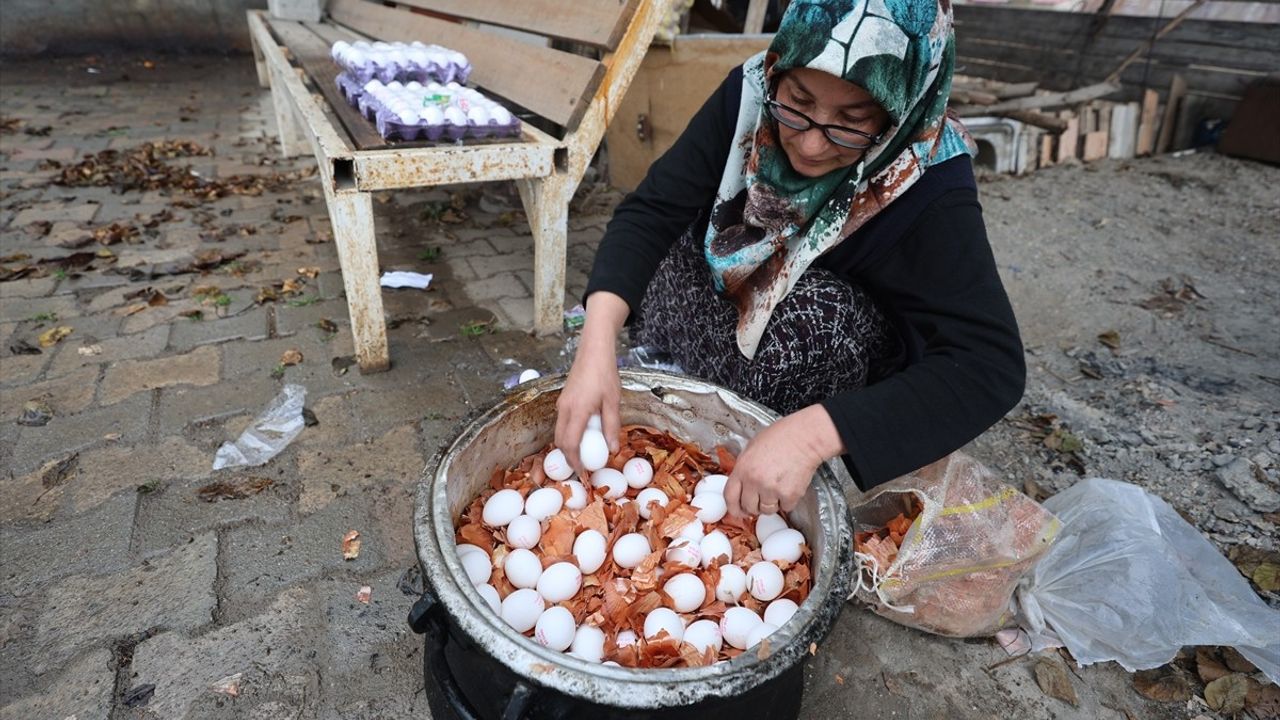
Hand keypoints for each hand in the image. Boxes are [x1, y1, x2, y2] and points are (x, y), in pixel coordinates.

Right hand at [554, 292, 629, 474]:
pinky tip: (583, 435)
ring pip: (559, 432)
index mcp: (577, 410)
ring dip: (568, 446)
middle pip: (560, 441)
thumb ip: (612, 427)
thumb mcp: (613, 402)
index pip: (570, 444)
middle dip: (569, 457)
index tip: (583, 473)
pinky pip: (562, 422)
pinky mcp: (563, 400)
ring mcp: (561, 404)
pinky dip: (569, 434)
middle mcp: (564, 409)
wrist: (593, 351)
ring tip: (584, 454)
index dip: (575, 462)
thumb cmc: (605, 374)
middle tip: (583, 467)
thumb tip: (613, 450)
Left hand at [724, 405, 844, 516]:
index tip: (738, 510)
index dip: (733, 507)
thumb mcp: (751, 448)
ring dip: (771, 504)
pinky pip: (785, 508)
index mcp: (742, 469)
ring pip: (766, 511)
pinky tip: (789, 485)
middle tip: (762, 497)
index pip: (729, 497)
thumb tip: (741, 486)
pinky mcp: (789, 495)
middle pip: (748, 507)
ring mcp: (772, 490)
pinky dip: (787, 501)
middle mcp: (755, 482)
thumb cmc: (781, 437)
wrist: (805, 437)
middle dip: (754, 505)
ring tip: (777, 487)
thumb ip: (744, 469)